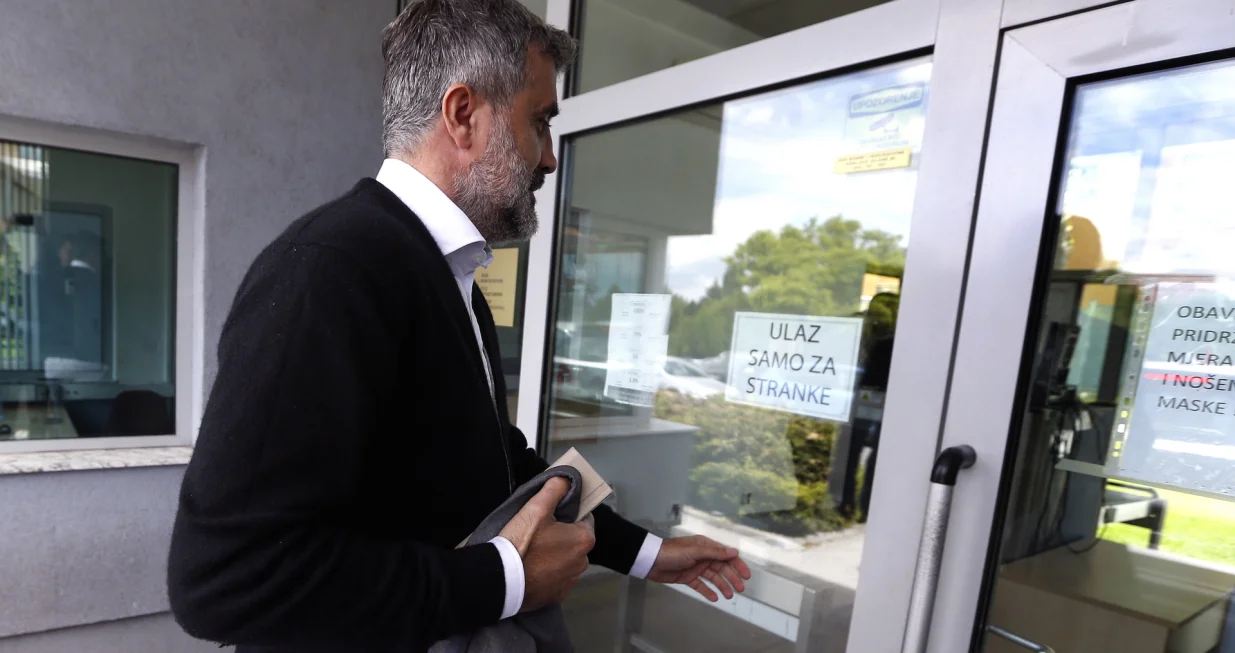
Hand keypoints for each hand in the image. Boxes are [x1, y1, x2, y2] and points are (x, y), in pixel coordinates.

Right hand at [498, 477, 595, 612]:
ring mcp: (569, 581)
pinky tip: (531, 567)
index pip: (585, 519)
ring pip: (566, 560)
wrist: (501, 579)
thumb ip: (554, 489)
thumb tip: (565, 478)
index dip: (569, 513)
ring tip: (533, 550)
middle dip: (561, 535)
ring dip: (555, 555)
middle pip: (575, 540)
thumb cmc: (521, 543)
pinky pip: (556, 578)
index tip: (553, 514)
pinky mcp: (556, 595)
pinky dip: (547, 572)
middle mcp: (582, 562)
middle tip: (539, 532)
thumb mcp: (536, 508)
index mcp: (583, 539)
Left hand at [647, 535, 751, 601]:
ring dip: (722, 586)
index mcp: (705, 546)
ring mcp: (695, 567)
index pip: (726, 555)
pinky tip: (714, 598)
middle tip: (740, 589)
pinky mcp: (687, 577)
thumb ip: (715, 553)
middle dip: (732, 578)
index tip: (746, 575)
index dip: (737, 564)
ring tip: (729, 596)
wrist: (651, 561)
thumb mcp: (695, 551)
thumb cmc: (672, 552)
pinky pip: (701, 585)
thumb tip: (733, 551)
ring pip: (713, 578)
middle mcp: (702, 556)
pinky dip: (708, 591)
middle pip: (722, 568)